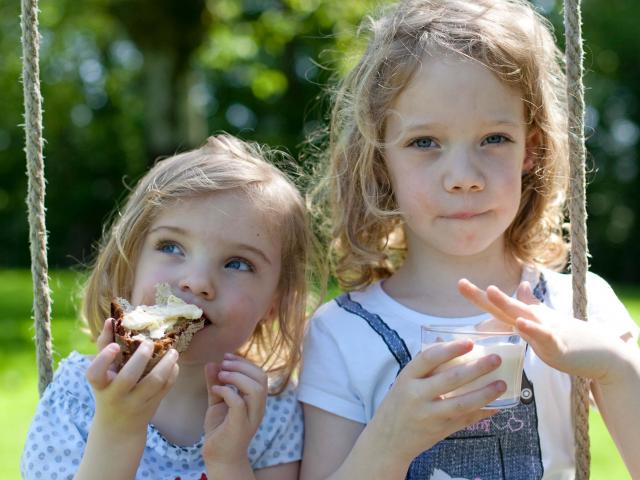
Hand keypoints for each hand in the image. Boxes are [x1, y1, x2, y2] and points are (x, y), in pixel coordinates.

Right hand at [85, 319, 179, 435]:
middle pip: (129, 377)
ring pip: (154, 382)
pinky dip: (172, 374)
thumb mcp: (102, 374)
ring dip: (166, 364)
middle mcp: (116, 395)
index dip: (104, 359)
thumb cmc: (108, 390)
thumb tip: (111, 319)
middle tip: (150, 343)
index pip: (95, 374)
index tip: (114, 346)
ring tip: (172, 351)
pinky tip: (174, 364)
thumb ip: (104, 348)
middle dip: (141, 356)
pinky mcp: (152, 406)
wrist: (119, 427)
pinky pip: (166, 388)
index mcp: (101, 385)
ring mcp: (135, 402)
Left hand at [202, 353, 267, 469]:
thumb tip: (212, 363)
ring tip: (221, 375)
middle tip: (223, 363)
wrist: (219, 457)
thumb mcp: (217, 402)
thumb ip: (216, 384)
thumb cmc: (220, 430)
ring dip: (237, 377)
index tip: (226, 357)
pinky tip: (215, 389)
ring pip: (256, 389)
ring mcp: (251, 417)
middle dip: (242, 366)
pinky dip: (227, 391)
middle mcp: (258, 407)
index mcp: (255, 400)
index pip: (259, 374)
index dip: (244, 362)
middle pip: (261, 378)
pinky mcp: (240, 425)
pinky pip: (239, 403)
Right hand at [368, 340, 505, 463]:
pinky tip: (497, 405)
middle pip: (451, 379)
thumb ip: (424, 366)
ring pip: (461, 403)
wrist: (387, 440)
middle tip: (495, 359)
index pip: (429, 358)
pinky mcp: (440, 431)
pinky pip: (465, 420)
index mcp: (407, 378)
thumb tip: (445, 341)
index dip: (450, 349)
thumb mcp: (403, 382)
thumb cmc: (398, 404)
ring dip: (485, 393)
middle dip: (476, 368)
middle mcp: (417, 396)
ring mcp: (429, 415)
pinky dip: (482, 412)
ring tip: (501, 383)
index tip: (470, 342)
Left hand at [458, 278, 625, 383]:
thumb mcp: (545, 319)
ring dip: (505, 302)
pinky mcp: (557, 343)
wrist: (600, 352)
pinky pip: (542, 335)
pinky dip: (532, 329)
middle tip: (460, 284)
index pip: (496, 305)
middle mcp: (532, 318)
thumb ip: (530, 304)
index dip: (478, 295)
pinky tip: (520, 323)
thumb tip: (519, 285)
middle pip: (502, 305)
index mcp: (525, 316)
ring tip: (490, 290)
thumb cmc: (569, 336)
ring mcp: (544, 328)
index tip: (459, 283)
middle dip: (481, 296)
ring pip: (521, 314)